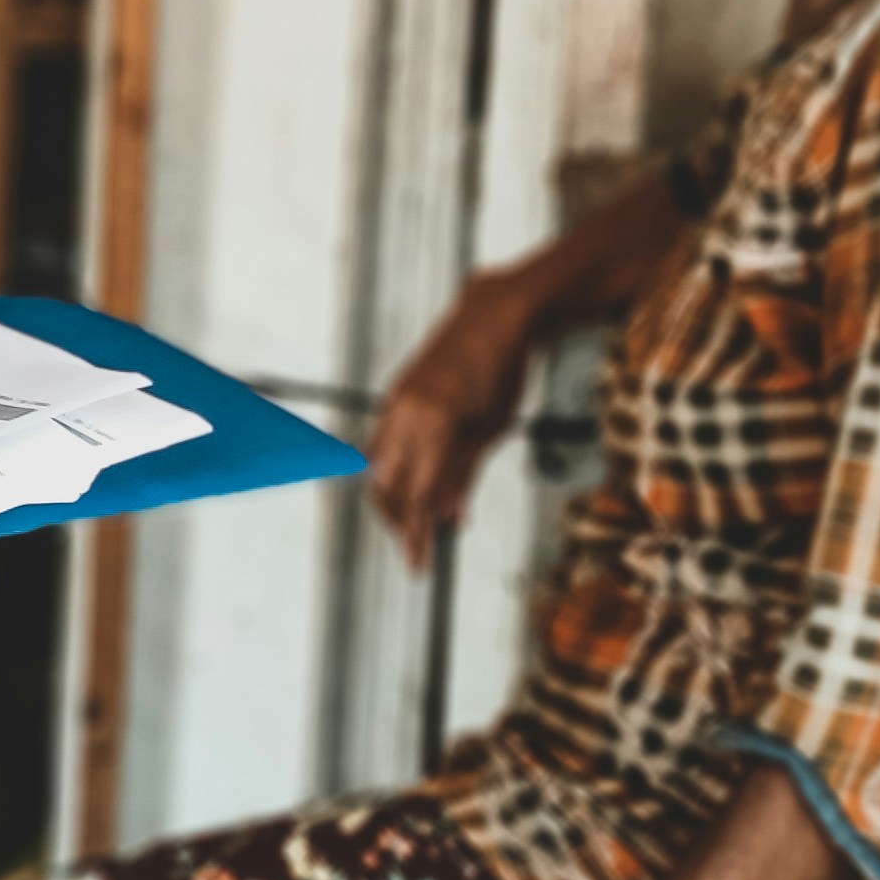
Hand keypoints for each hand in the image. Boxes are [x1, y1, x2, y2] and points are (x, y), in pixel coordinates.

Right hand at [367, 269, 537, 571]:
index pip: (417, 494)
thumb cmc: (502, 368)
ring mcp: (395, 402)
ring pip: (376, 466)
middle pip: (386, 485)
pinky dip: (396, 468)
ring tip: (419, 517)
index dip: (416, 535)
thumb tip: (450, 513)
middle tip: (418, 546)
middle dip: (399, 521)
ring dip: (393, 496)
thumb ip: (465, 472)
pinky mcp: (396, 395)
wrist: (493, 315)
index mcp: (434, 424)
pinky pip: (383, 442)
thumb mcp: (494, 430)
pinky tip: (418, 480)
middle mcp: (405, 413)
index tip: (419, 564)